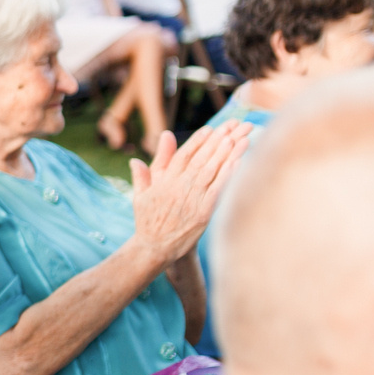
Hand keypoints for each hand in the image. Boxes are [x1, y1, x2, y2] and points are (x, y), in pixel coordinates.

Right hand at [129, 123, 252, 263]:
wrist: (153, 248)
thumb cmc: (147, 221)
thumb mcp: (140, 195)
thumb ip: (142, 175)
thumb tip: (135, 158)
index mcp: (165, 181)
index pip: (183, 156)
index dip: (197, 141)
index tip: (209, 129)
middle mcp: (179, 187)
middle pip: (201, 159)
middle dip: (216, 141)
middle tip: (231, 126)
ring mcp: (192, 199)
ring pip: (211, 171)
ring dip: (226, 153)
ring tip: (238, 138)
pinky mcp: (203, 212)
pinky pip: (218, 190)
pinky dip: (228, 176)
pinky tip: (238, 163)